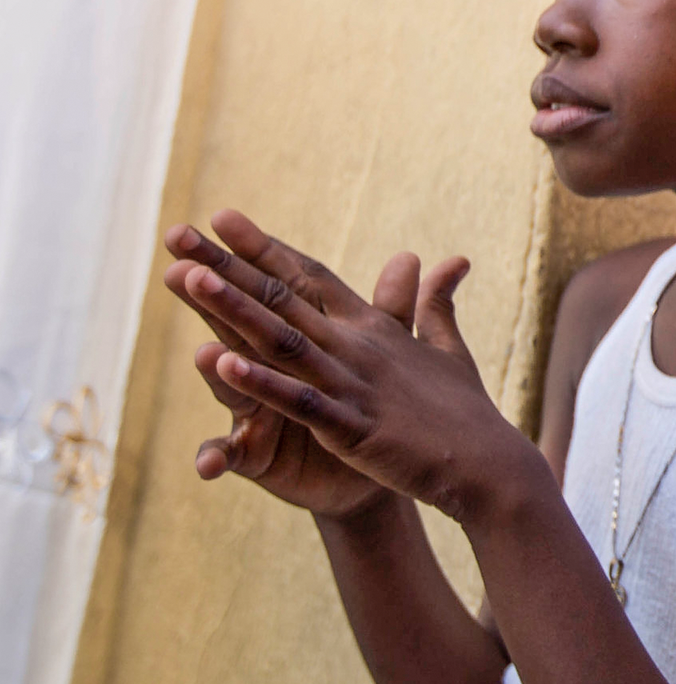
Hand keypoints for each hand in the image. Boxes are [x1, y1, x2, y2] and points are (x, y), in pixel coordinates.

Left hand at [162, 210, 530, 521]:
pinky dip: (261, 382)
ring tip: (191, 279)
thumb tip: (454, 260)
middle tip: (177, 234)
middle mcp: (359, 347)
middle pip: (283, 297)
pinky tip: (224, 362)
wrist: (491, 466)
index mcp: (374, 330)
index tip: (222, 216)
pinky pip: (299, 400)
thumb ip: (436, 305)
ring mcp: (354, 386)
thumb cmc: (468, 413)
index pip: (312, 277)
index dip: (266, 247)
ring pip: (283, 340)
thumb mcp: (449, 350)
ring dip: (234, 309)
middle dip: (227, 264)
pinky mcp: (353, 428)